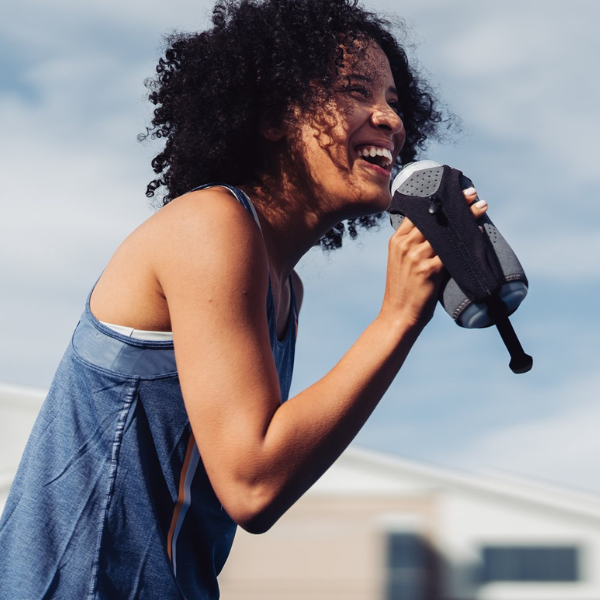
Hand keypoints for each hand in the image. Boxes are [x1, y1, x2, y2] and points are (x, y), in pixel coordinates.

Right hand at [381, 187, 487, 326]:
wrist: (398, 316)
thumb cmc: (403, 292)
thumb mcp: (401, 263)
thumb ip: (414, 246)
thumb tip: (440, 232)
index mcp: (397, 241)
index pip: (417, 212)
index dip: (436, 200)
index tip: (452, 192)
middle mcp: (405, 245)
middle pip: (434, 217)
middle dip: (455, 204)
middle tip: (472, 194)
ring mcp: (417, 256)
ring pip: (445, 230)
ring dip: (465, 218)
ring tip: (481, 207)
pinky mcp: (429, 269)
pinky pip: (452, 249)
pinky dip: (467, 240)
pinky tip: (477, 234)